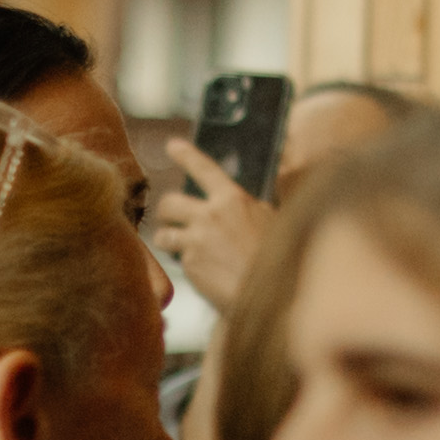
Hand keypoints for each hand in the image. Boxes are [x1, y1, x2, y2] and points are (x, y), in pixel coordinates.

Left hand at [153, 138, 277, 318]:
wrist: (272, 293)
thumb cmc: (276, 256)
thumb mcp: (269, 221)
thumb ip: (246, 209)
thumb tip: (237, 203)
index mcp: (233, 199)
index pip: (204, 168)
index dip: (186, 155)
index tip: (171, 146)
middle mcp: (209, 216)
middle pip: (168, 203)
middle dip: (167, 212)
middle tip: (172, 219)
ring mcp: (196, 241)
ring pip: (163, 234)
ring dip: (169, 240)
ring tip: (182, 248)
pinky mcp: (190, 265)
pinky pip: (179, 261)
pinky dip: (188, 265)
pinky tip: (206, 273)